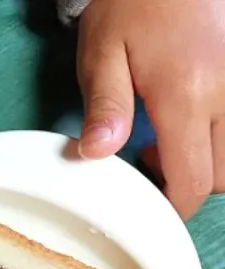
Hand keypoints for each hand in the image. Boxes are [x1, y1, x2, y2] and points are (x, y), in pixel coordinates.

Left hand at [76, 0, 224, 219]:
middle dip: (188, 186)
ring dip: (207, 162)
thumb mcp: (103, 56)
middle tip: (148, 163)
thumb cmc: (128, 4)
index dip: (170, 208)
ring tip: (169, 140)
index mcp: (189, 97)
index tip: (142, 202)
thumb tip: (96, 154)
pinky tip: (191, 120)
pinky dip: (218, 137)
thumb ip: (105, 108)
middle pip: (222, 176)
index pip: (193, 183)